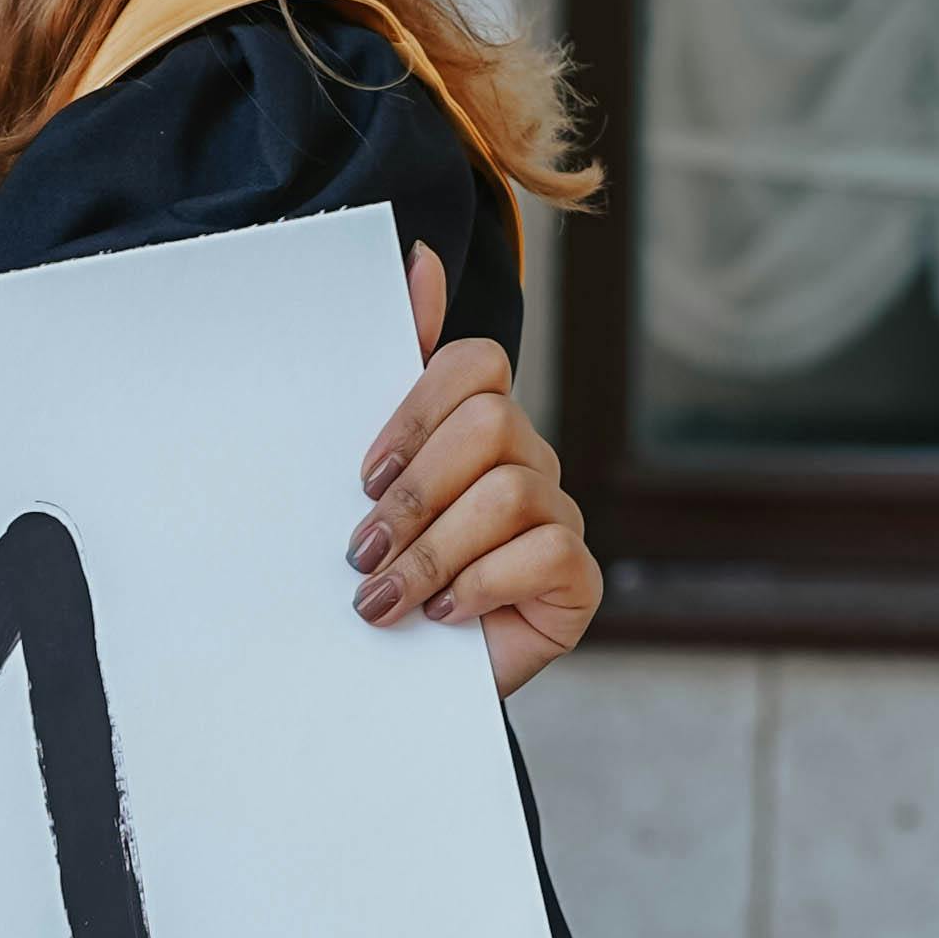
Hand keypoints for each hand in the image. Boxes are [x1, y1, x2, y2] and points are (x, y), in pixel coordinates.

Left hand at [352, 242, 600, 701]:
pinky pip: (546, 553)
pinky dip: (482, 584)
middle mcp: (527, 459)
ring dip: (432, 552)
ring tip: (383, 598)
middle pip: (491, 425)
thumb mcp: (368, 480)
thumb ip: (390, 370)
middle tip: (360, 549)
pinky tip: (444, 615)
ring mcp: (558, 517)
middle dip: (415, 492)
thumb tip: (420, 256)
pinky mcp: (578, 580)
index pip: (476, 363)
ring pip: (509, 492)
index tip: (361, 473)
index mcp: (475, 425)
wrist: (397, 680)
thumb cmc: (382, 571)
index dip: (419, 409)